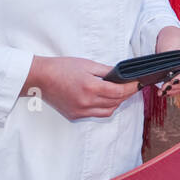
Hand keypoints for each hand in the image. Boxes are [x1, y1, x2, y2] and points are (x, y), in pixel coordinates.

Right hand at [23, 56, 138, 120]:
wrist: (39, 78)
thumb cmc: (61, 68)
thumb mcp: (87, 64)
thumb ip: (106, 71)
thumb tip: (122, 75)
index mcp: (91, 87)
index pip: (119, 91)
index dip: (131, 88)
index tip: (139, 83)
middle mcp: (86, 102)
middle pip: (116, 102)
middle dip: (126, 95)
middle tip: (132, 86)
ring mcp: (80, 111)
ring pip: (108, 111)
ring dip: (116, 103)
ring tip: (119, 93)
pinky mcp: (75, 115)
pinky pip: (96, 114)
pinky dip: (104, 108)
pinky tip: (104, 99)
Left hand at [154, 26, 179, 95]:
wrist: (172, 36)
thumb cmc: (172, 38)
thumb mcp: (169, 45)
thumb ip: (170, 59)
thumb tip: (166, 74)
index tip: (171, 83)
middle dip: (177, 86)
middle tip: (164, 89)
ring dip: (176, 90)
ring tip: (163, 92)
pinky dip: (177, 89)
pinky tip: (168, 91)